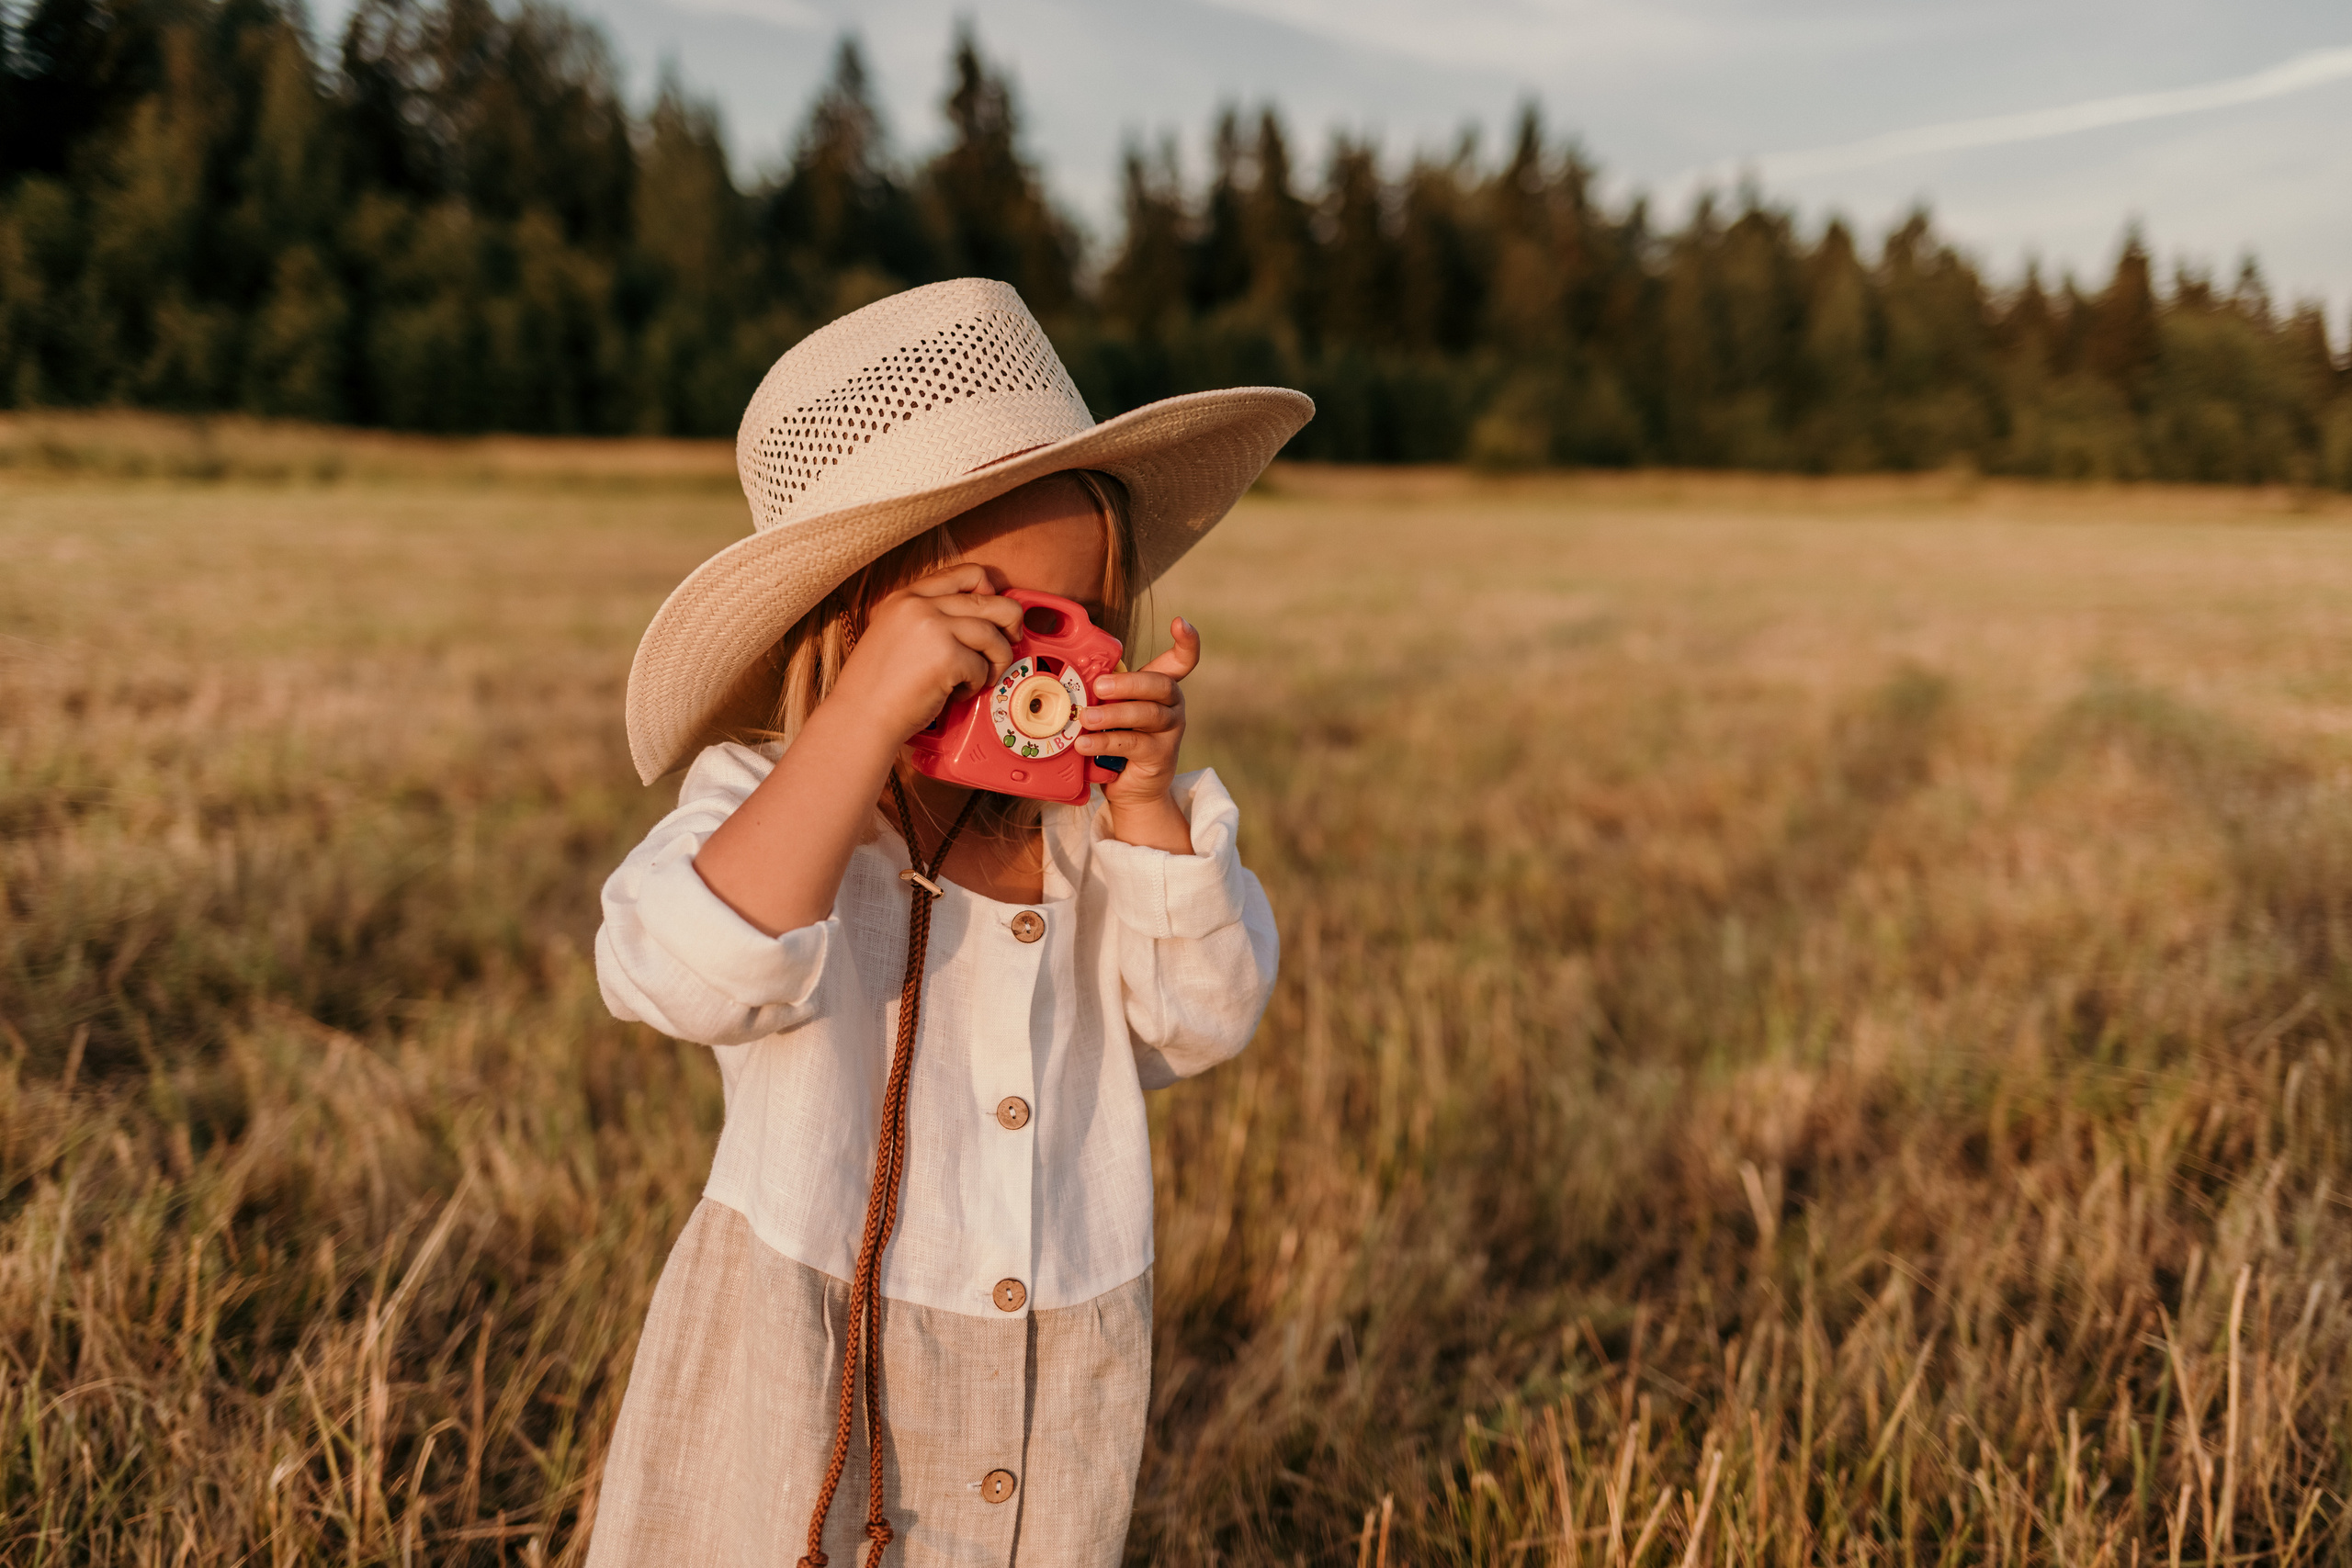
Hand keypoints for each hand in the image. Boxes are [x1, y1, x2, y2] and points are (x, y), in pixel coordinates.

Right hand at [826, 564, 1023, 742]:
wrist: (859, 719)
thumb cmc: (879, 688)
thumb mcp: (895, 634)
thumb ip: (928, 619)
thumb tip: (979, 618)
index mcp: (905, 597)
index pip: (966, 573)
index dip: (990, 590)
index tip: (996, 614)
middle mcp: (918, 605)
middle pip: (990, 600)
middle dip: (1009, 625)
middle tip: (1007, 645)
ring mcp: (932, 628)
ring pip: (992, 635)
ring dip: (995, 661)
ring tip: (977, 679)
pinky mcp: (946, 657)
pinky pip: (982, 667)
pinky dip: (976, 685)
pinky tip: (955, 694)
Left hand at [1078, 616, 1200, 852]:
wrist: (1131, 789)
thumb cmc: (1116, 740)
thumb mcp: (1112, 710)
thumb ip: (1103, 691)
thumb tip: (1065, 672)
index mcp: (1162, 688)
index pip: (1183, 661)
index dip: (1187, 640)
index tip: (1180, 621)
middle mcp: (1173, 706)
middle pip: (1159, 685)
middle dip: (1128, 683)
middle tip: (1099, 685)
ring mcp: (1171, 731)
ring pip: (1146, 714)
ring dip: (1112, 715)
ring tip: (1085, 718)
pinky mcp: (1160, 756)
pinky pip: (1132, 743)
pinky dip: (1105, 742)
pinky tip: (1084, 743)